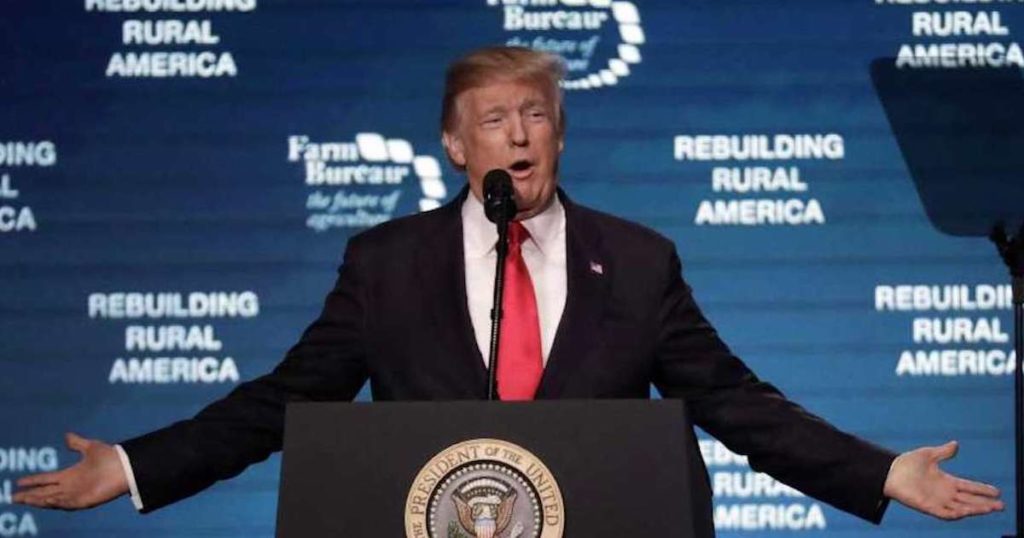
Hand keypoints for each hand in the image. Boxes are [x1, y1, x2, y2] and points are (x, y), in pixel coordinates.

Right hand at [13, 432, 128, 509]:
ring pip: (52, 499)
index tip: (19, 481)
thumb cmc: (111, 457)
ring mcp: (77, 494)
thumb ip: (77, 443)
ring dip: (38, 500)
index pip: (47, 479)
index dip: (33, 481)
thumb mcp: (90, 447)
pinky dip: (55, 502)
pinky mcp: (85, 501)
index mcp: (71, 475)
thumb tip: (66, 435)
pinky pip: (66, 504)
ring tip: (24, 499)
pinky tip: (44, 500)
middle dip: (30, 495)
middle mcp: (71, 486)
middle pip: (45, 492)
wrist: (126, 465)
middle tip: (13, 497)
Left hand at [884, 440, 1002, 519]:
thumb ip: (943, 452)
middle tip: (1001, 505)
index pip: (969, 487)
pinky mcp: (928, 507)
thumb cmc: (906, 464)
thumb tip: (956, 444)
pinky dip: (956, 513)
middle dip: (985, 503)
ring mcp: (937, 501)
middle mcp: (944, 493)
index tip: (997, 491)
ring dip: (975, 509)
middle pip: (969, 500)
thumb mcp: (928, 454)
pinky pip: (945, 513)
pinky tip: (966, 511)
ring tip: (990, 508)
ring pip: (961, 508)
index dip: (982, 489)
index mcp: (946, 481)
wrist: (889, 471)